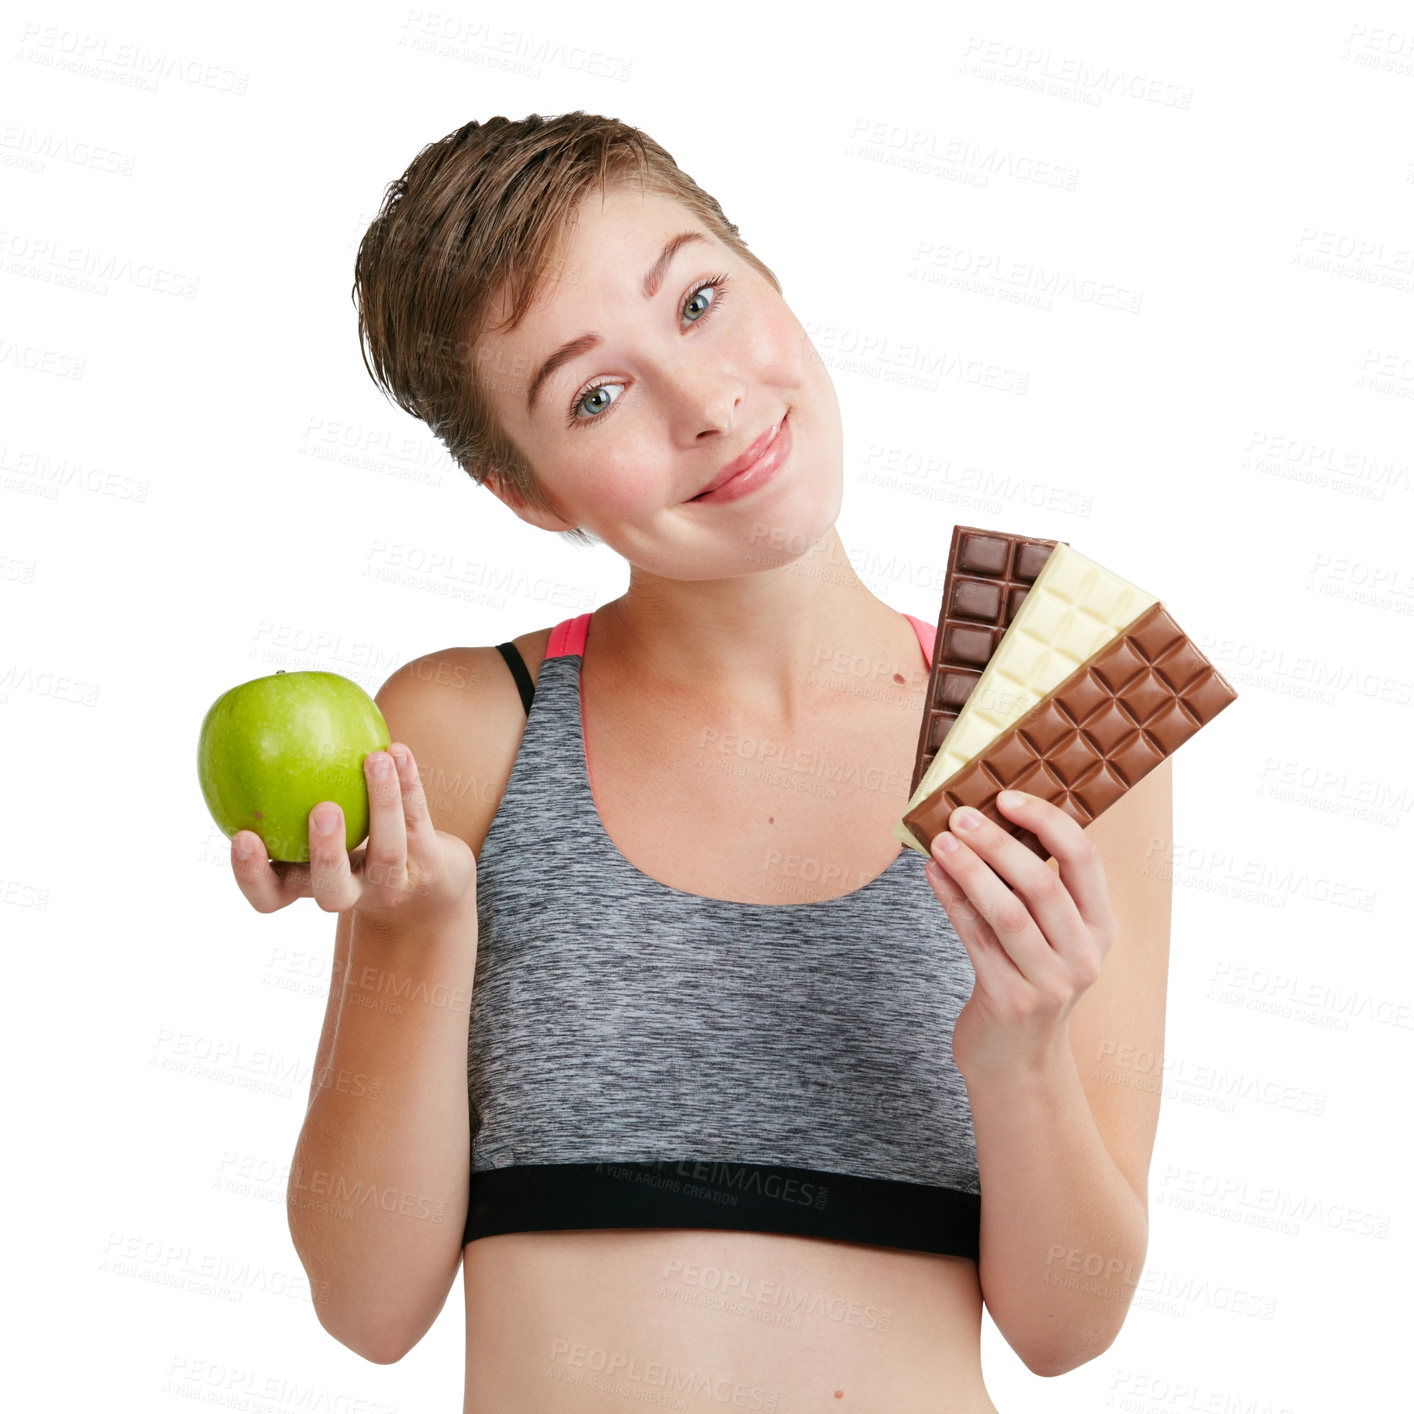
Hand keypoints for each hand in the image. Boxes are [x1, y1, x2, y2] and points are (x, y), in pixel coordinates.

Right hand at [229, 744, 475, 930]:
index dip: (252, 875)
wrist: (426, 879)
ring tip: (374, 759)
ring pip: (388, 850)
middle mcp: (349, 891)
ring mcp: (391, 882)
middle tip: (323, 809)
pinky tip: (398, 750)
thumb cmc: (349, 839)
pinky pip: (417, 819)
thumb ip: (283, 790)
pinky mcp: (428, 865)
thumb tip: (253, 722)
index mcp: (307, 884)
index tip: (242, 836)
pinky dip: (408, 783)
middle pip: (332, 889)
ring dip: (383, 802)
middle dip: (326, 853)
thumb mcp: (312, 824)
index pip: (270, 895)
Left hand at [923, 791, 1117, 1078]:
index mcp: (1100, 927)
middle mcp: (1083, 955)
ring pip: (1007, 912)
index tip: (1007, 796)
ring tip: (941, 842)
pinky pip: (976, 939)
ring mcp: (1049, 983)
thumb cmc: (1027, 978)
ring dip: (970, 870)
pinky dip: (952, 901)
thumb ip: (1032, 887)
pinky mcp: (1010, 1000)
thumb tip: (985, 817)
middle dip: (998, 843)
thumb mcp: (1050, 936)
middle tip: (961, 815)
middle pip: (1042, 884)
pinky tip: (933, 875)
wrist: (1016, 1060)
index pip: (1085, 860)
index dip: (1046, 821)